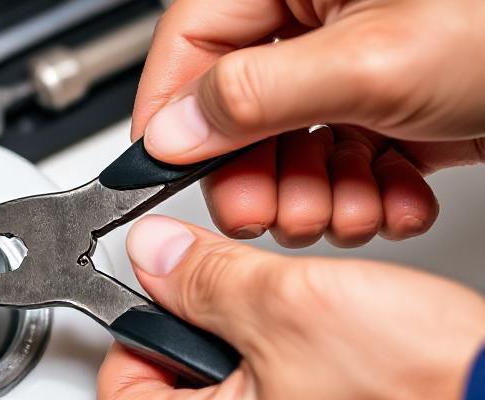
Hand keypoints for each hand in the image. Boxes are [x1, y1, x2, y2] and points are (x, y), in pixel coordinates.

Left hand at [96, 215, 484, 399]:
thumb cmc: (435, 390)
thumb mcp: (294, 302)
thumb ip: (204, 280)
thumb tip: (153, 260)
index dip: (127, 351)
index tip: (154, 313)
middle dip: (194, 360)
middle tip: (234, 314)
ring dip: (253, 383)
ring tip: (302, 341)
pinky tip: (343, 378)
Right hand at [133, 0, 484, 246]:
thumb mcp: (371, 61)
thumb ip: (253, 96)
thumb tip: (173, 128)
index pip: (190, 46)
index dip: (175, 119)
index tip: (172, 175)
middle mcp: (313, 16)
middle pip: (236, 111)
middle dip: (264, 176)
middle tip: (283, 212)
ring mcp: (349, 63)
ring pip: (287, 146)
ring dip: (319, 195)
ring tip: (357, 208)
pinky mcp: (383, 103)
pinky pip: (340, 159)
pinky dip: (365, 192)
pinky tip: (395, 197)